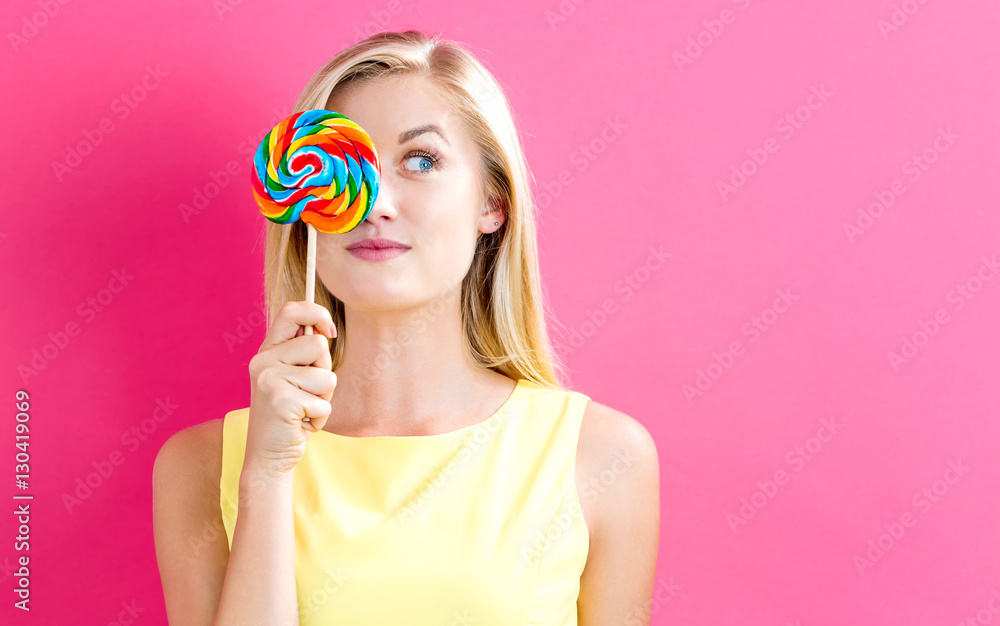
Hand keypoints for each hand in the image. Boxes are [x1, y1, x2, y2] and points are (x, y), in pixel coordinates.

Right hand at [245, 301, 336, 476]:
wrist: (267, 457)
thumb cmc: (289, 416)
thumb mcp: (292, 379)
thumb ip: (302, 355)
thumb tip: (325, 329)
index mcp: (267, 352)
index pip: (291, 310)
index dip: (317, 313)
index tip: (330, 331)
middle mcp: (264, 362)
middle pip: (318, 345)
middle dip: (324, 370)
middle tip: (308, 392)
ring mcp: (270, 380)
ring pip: (326, 375)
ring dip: (324, 397)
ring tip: (304, 409)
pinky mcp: (282, 401)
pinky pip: (324, 402)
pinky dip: (320, 417)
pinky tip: (301, 424)